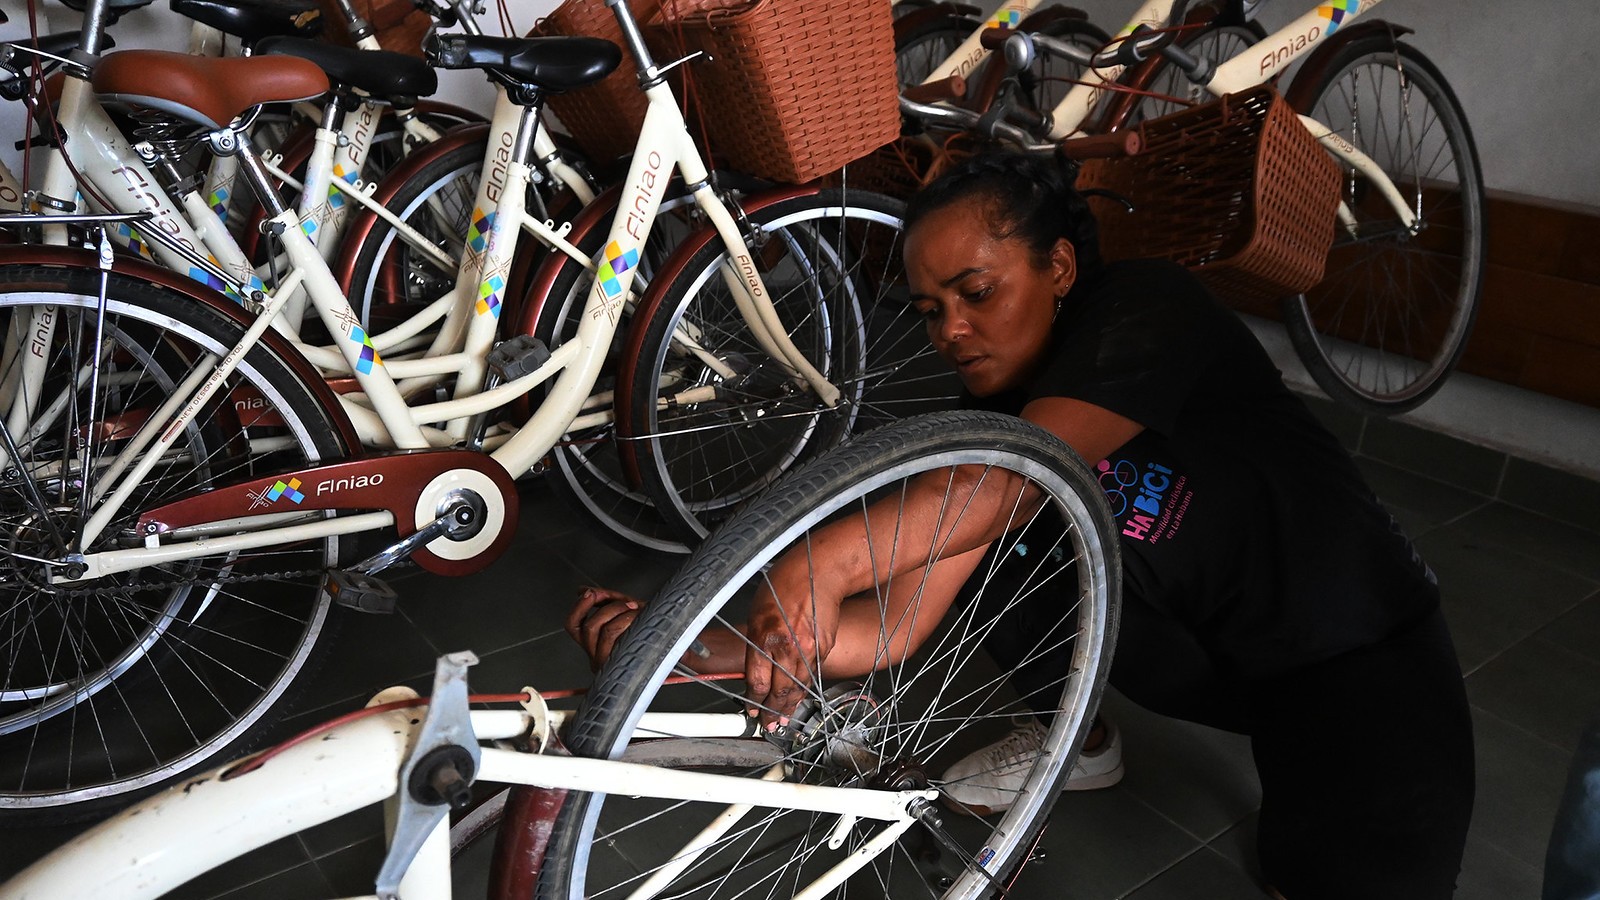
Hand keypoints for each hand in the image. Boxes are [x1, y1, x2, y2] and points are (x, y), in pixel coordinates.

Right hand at [566, 587, 641, 671]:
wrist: (672, 640)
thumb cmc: (649, 626)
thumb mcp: (624, 608)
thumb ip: (603, 599)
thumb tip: (581, 590)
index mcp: (593, 644)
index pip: (572, 626)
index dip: (578, 607)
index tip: (589, 592)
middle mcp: (596, 656)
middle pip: (587, 628)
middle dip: (607, 608)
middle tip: (627, 602)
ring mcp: (606, 662)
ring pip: (600, 630)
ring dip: (617, 611)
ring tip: (635, 608)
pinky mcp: (617, 662)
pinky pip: (612, 634)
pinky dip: (624, 619)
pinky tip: (637, 616)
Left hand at [743, 563, 841, 731]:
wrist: (820, 572)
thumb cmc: (785, 584)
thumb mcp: (757, 612)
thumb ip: (755, 642)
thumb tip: (754, 667)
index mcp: (765, 637)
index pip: (758, 681)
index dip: (754, 700)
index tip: (752, 709)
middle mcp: (788, 647)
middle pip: (780, 691)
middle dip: (773, 711)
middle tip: (769, 724)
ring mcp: (809, 649)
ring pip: (798, 687)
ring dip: (790, 706)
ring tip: (784, 720)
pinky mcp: (824, 648)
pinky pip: (812, 674)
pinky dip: (804, 687)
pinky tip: (799, 696)